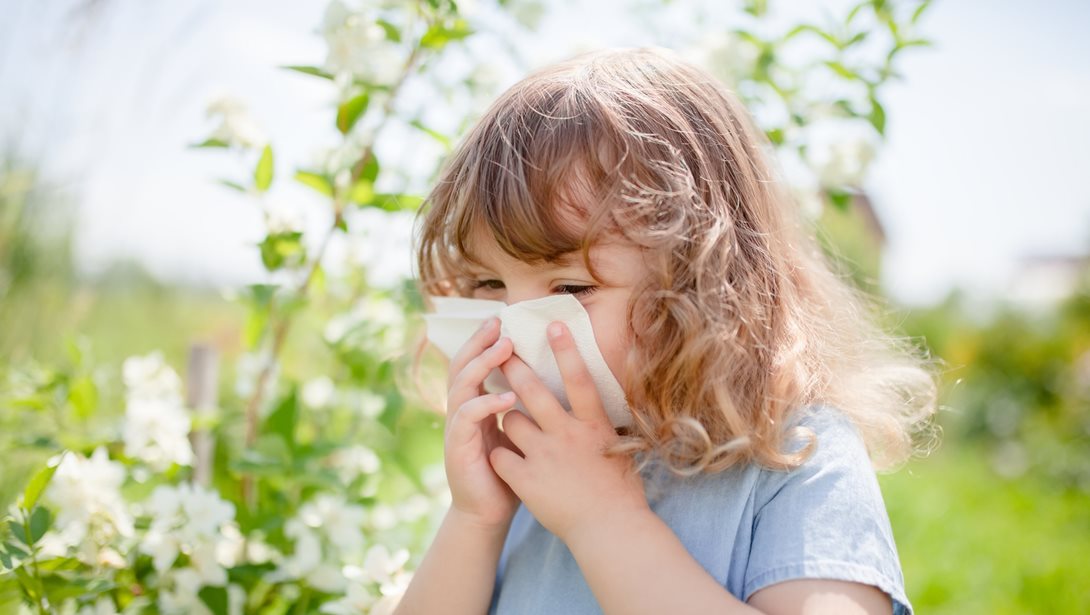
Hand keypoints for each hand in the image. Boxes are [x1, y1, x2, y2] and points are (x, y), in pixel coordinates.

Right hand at [442, 316, 522, 530]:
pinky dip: (485, 404)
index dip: (485, 341)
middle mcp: (461, 411)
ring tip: (504, 348)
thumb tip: (555, 378)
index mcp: (475, 404)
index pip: (475, 363)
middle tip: (498, 322)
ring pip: (461, 385)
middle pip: (462, 365)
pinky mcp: (457, 448)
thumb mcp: (519, 432)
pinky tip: (505, 397)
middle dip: (479, 342)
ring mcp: (456, 428)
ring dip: (482, 364)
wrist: (490, 512)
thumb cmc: (510, 472)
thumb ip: (526, 407)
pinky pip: (467, 418)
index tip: (504, 320)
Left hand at [488, 321, 649, 544]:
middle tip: (501, 352)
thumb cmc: (620, 491)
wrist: (609, 530)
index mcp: (594, 425)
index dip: (566, 350)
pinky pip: (500, 455)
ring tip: (514, 426)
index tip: (552, 324)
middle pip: (533, 391)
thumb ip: (600, 425)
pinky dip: (500, 455)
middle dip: (514, 367)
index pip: (579, 379)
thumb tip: (595, 403)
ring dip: (508, 419)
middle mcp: (568, 434)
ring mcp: (545, 456)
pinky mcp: (526, 479)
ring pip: (511, 420)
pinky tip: (504, 460)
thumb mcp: (618, 448)